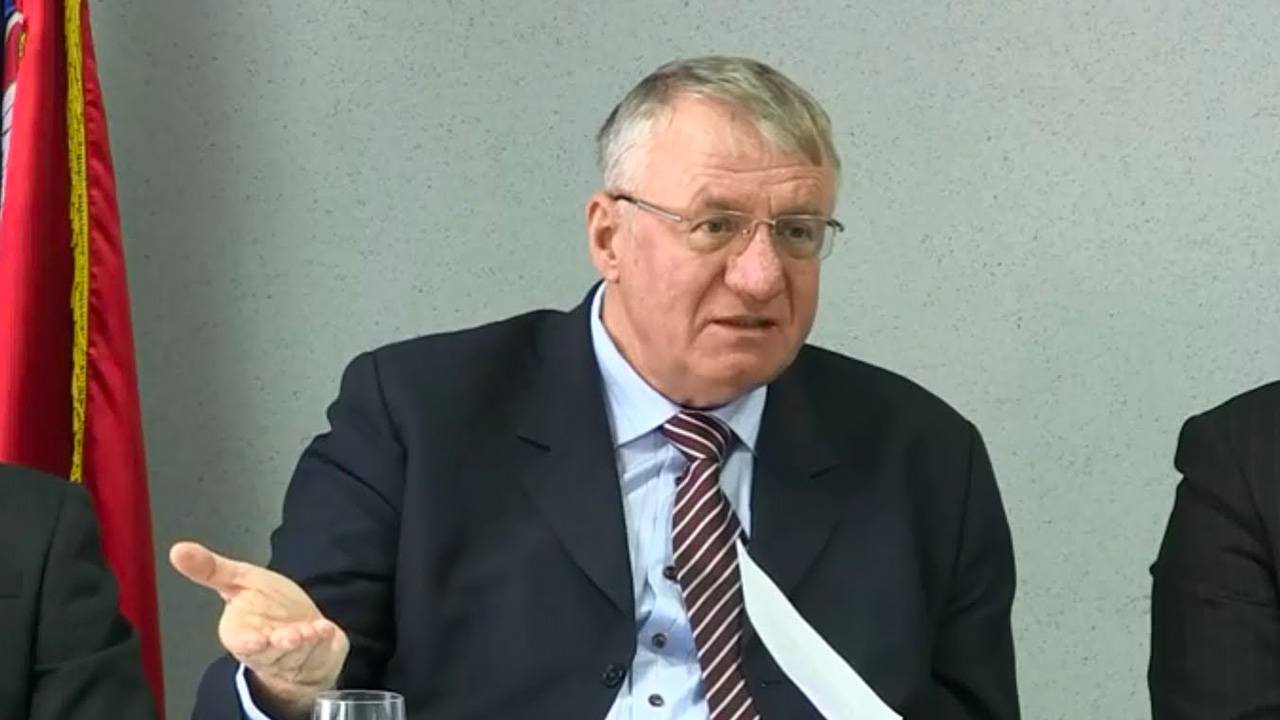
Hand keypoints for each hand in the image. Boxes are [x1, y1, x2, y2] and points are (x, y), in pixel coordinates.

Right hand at [170, 541, 348, 715]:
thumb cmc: (269, 605)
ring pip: (296, 653)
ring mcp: (293, 657)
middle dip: (280, 644)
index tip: (256, 640)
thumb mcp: (241, 581)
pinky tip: (326, 629)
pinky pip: (320, 652)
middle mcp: (266, 649)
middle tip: (288, 637)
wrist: (301, 627)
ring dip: (304, 642)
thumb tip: (177, 550)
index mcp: (242, 632)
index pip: (240, 642)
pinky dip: (324, 641)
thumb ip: (211, 569)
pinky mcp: (318, 656)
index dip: (248, 642)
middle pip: (270, 652)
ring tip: (308, 631)